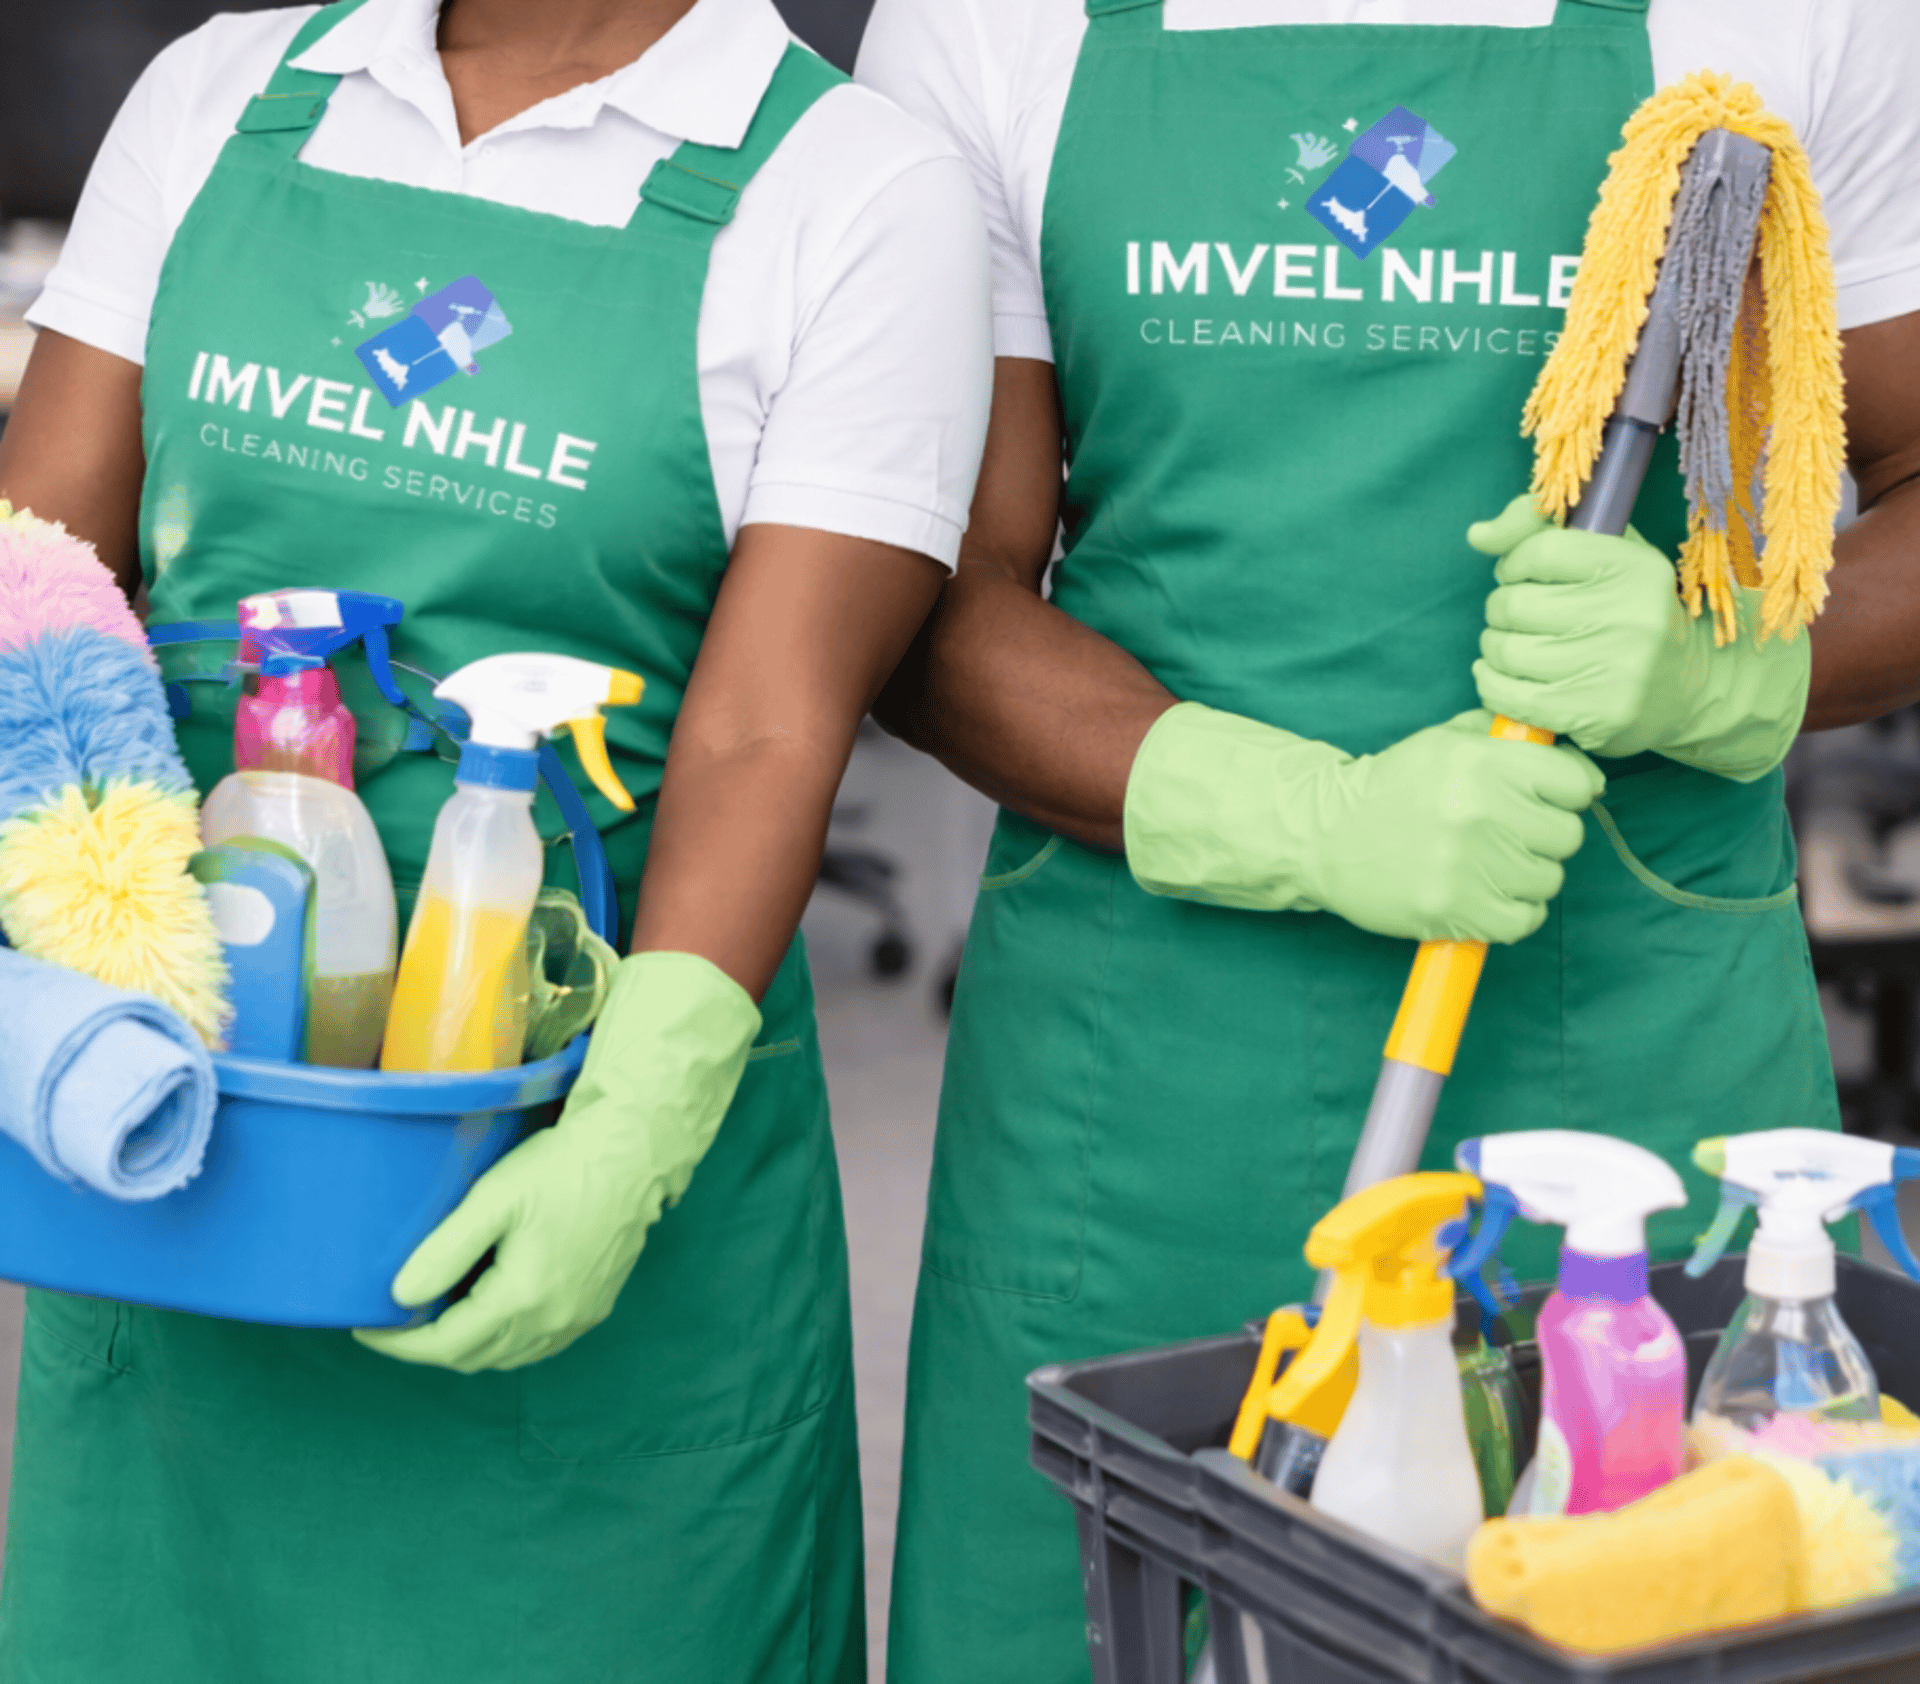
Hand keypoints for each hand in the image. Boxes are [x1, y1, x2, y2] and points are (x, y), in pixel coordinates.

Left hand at [355, 952, 758, 1371]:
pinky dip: (504, 1341)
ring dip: (466, 1347)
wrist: (632, 1156)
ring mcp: (578, 1319)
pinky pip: (538, 1346)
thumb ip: (445, 1250)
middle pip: (473, 1358)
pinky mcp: (595, 1308)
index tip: (367, 1327)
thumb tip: (399, 1297)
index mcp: (522, 1299)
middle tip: (394, 1321)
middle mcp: (552, 1321)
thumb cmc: (563, 1168)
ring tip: (435, 1317)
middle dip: (427, 1347)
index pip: (444, 1345)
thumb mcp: (495, 1199)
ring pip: (506, 1358)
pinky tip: (490, 1314)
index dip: (398, 1344)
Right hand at [1124, 703, 1601, 944]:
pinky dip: (1512, 913)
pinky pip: (1524, 920)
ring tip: (1487, 866)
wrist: (1324, 833)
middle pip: (1567, 836)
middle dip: (1542, 836)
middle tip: (1506, 835)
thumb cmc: (1393, 787)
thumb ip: (1512, 746)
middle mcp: (1479, 810)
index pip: (1576, 784)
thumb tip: (1587, 778)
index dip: (1562, 793)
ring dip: (1526, 877)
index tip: (1538, 800)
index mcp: (1481, 761)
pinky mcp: (1454, 909)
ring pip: (1548, 880)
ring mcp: (1467, 864)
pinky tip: (1485, 897)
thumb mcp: (1446, 742)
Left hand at [1468, 494, 1810, 778]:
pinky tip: (1503, 677)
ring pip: (1504, 650)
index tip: (1521, 576)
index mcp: (1635, 567)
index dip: (1514, 563)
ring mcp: (1615, 669)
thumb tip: (1478, 535)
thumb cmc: (1629, 610)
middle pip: (1513, 604)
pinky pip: (1507, 695)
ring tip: (1515, 647)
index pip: (1539, 550)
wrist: (1687, 686)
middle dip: (1500, 609)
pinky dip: (1491, 684)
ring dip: (1495, 648)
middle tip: (1518, 617)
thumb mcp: (1604, 552)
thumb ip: (1538, 526)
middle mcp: (1631, 616)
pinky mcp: (1594, 714)